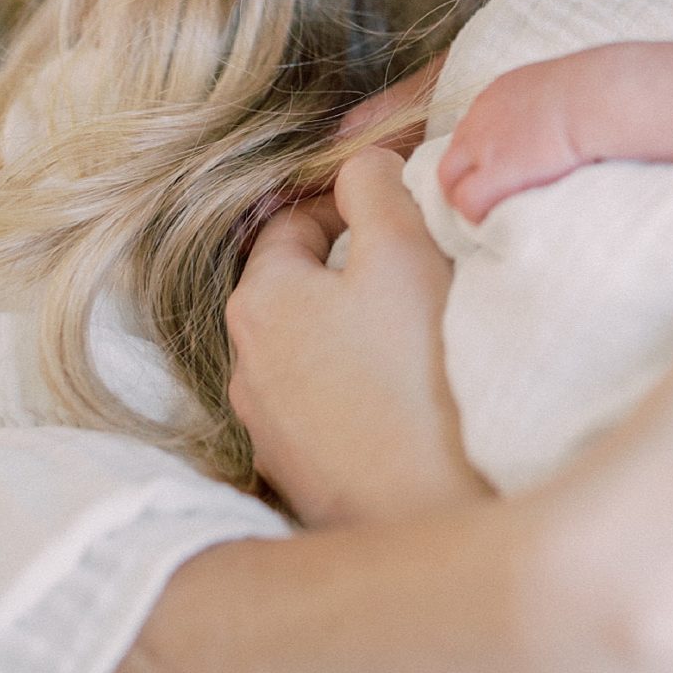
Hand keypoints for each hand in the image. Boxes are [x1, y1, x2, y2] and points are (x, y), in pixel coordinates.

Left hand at [226, 149, 487, 527]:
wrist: (428, 509)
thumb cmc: (417, 370)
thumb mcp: (402, 248)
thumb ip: (374, 187)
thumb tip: (359, 163)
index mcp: (258, 300)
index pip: (292, 223)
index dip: (349, 207)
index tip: (402, 216)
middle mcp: (244, 365)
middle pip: (297, 289)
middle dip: (349, 273)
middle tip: (418, 274)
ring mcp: (268, 429)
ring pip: (309, 350)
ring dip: (351, 335)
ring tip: (416, 339)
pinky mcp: (298, 475)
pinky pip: (323, 407)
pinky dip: (356, 391)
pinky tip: (406, 397)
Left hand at [437, 60, 588, 219]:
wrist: (593, 99)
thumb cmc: (595, 92)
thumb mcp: (560, 86)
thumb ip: (549, 104)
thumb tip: (566, 123)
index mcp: (499, 94)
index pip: (472, 130)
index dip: (481, 155)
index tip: (498, 170)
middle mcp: (480, 118)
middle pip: (453, 154)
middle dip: (463, 179)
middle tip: (487, 198)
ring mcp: (482, 145)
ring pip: (449, 179)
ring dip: (466, 199)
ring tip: (490, 216)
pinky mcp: (492, 173)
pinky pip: (467, 201)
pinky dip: (477, 214)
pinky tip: (497, 223)